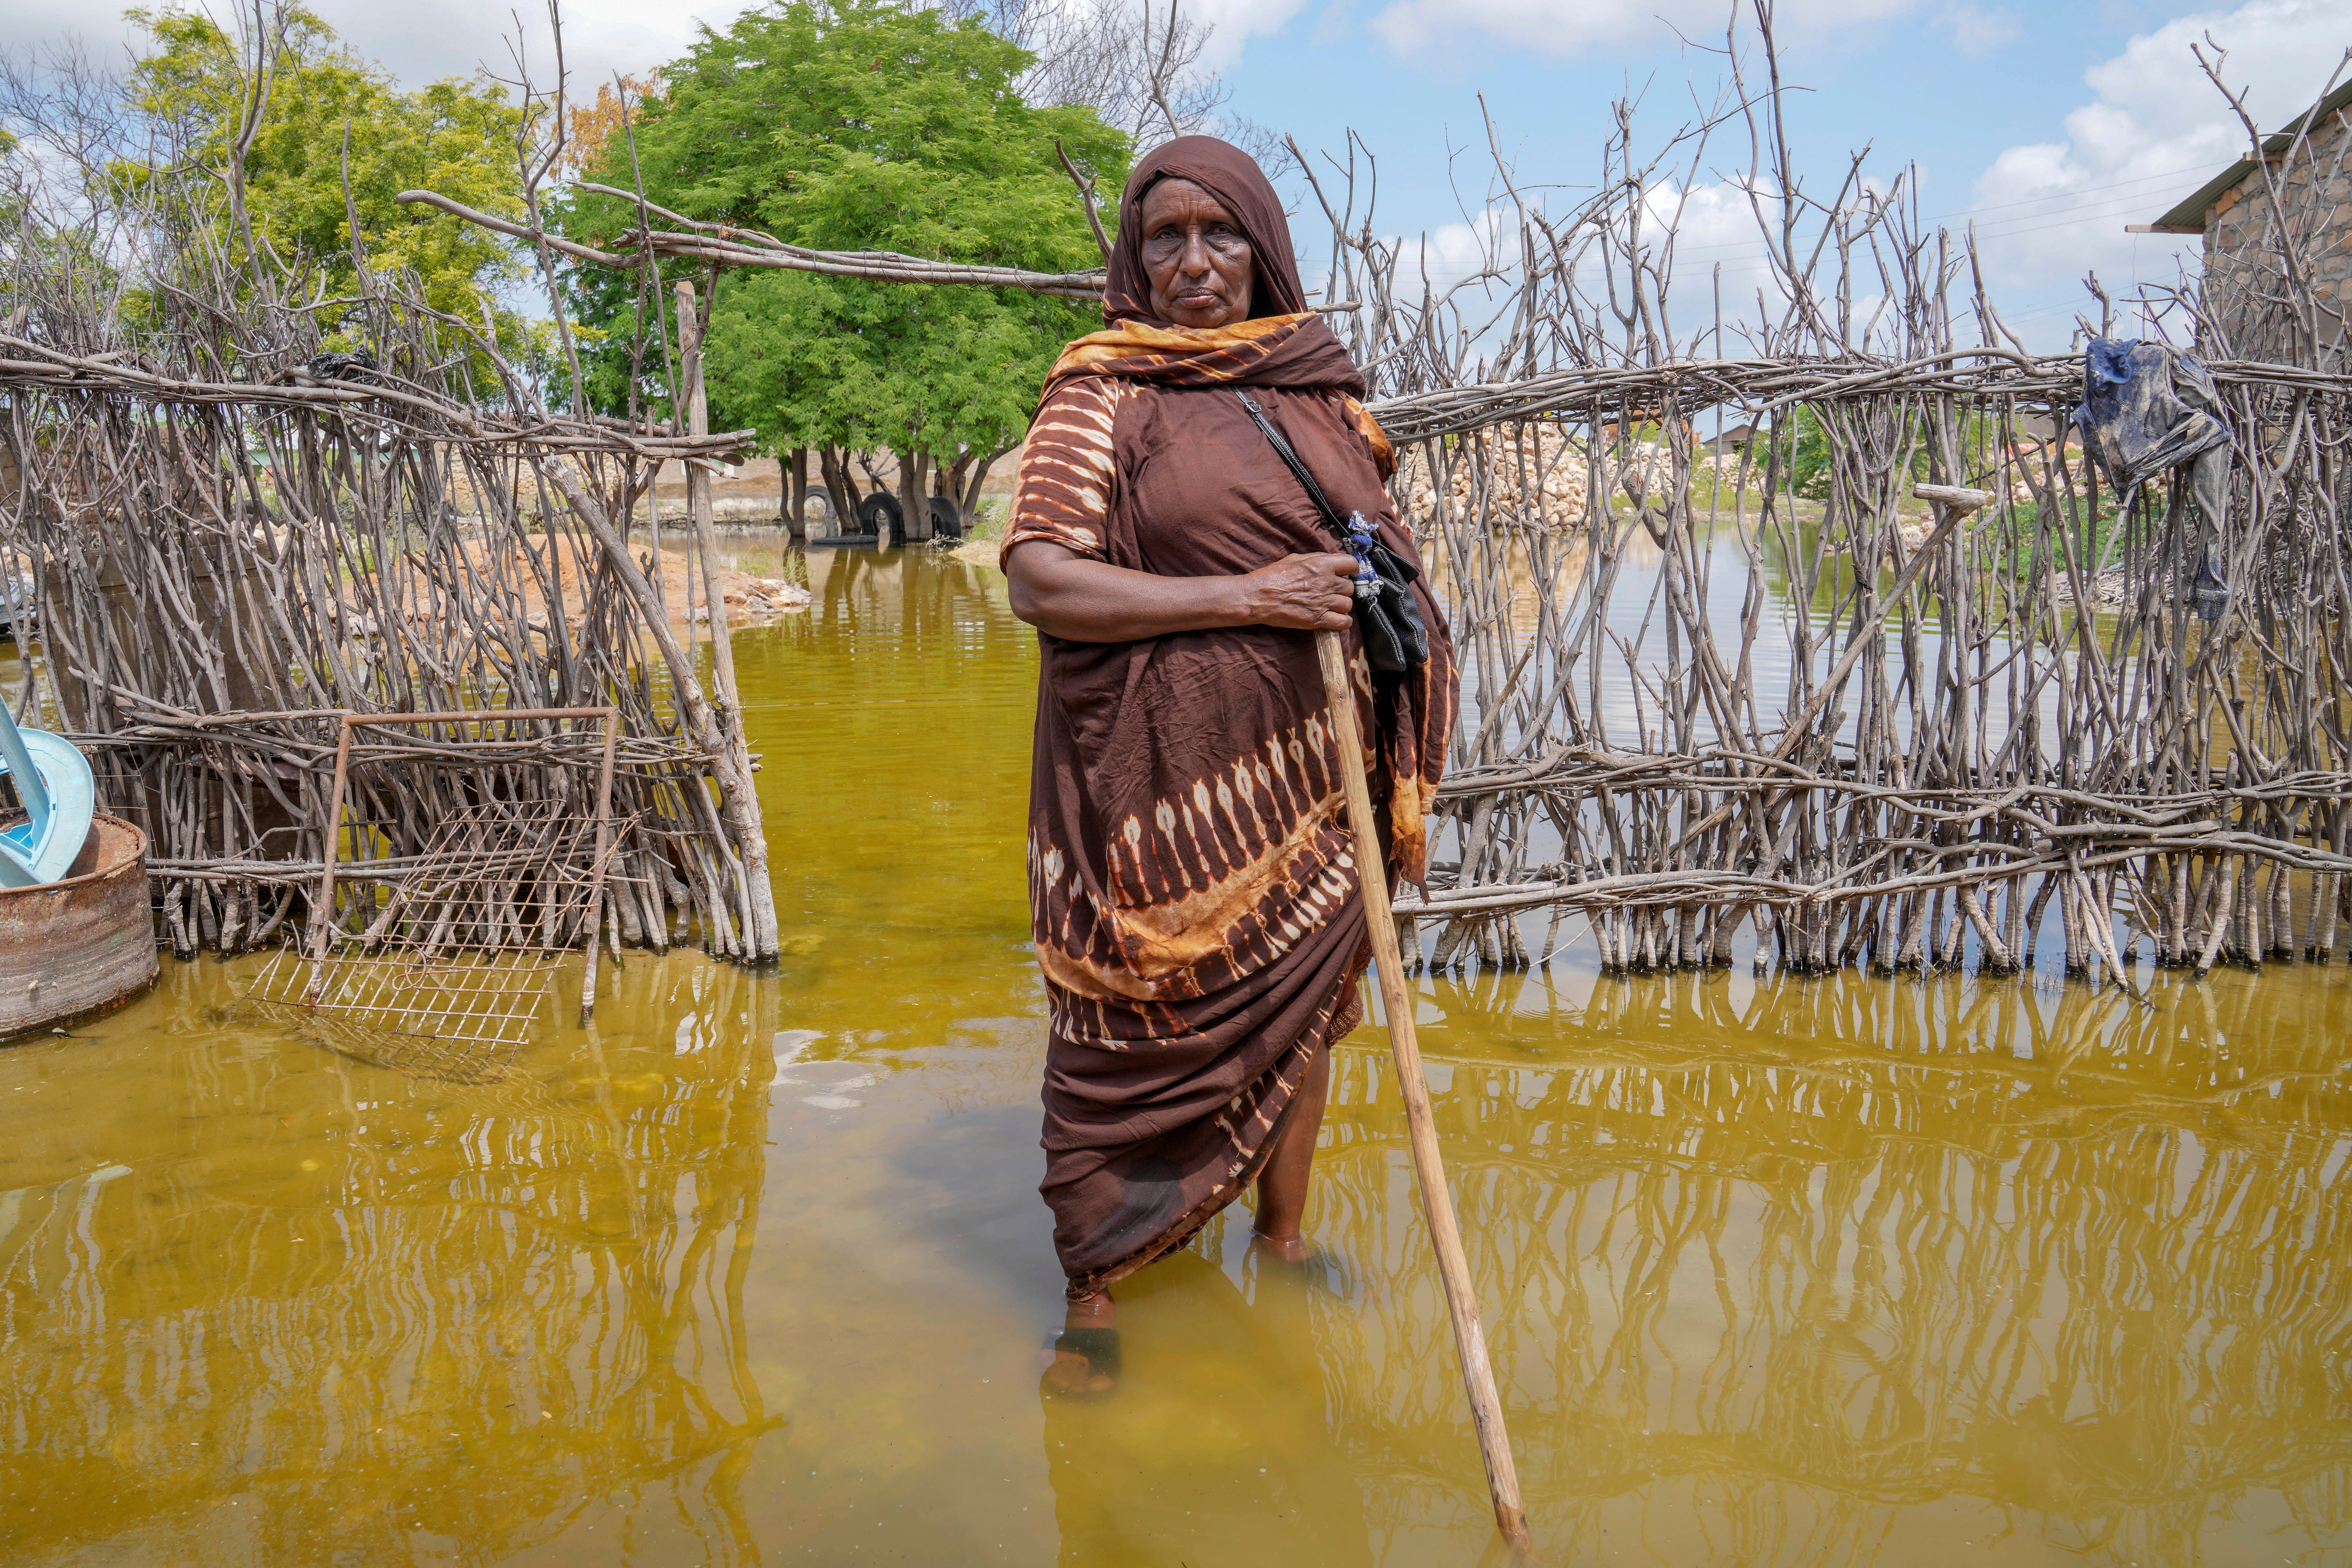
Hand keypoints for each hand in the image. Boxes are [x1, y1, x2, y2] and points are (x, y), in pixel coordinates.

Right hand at [1239, 552, 1358, 631]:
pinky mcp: (1318, 619)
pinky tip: (1334, 618)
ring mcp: (1324, 602)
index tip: (1348, 573)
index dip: (1352, 569)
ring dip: (1341, 605)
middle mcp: (1327, 583)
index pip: (1351, 564)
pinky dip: (1342, 622)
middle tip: (1330, 591)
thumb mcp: (1295, 559)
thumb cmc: (1273, 576)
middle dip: (1342, 589)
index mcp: (1322, 565)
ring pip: (1348, 605)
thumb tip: (1334, 558)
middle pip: (1349, 587)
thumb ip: (1318, 558)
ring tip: (1330, 605)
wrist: (1258, 597)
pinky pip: (1343, 622)